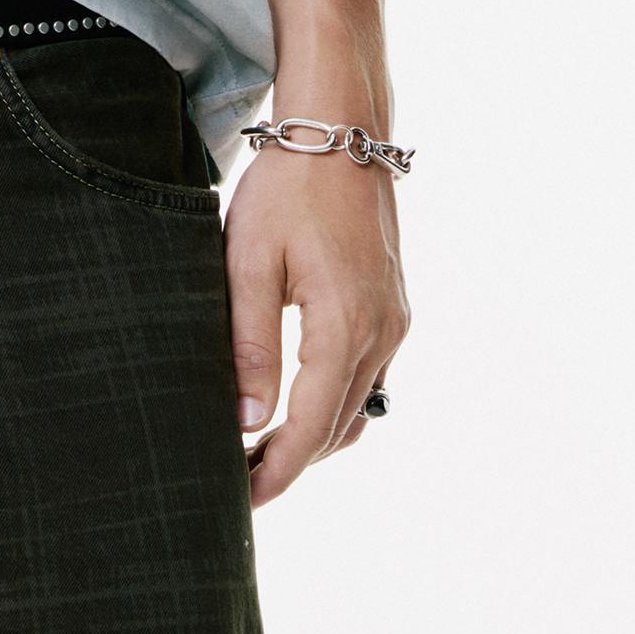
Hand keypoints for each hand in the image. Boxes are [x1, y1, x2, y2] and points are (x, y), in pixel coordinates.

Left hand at [224, 118, 410, 509]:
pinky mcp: (393, 309)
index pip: (309, 426)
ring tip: (260, 454)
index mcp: (344, 325)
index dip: (277, 471)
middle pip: (336, 428)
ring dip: (314, 439)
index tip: (243, 500)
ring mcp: (394, 322)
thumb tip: (249, 420)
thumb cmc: (286, 189)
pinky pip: (366, 379)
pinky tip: (293, 407)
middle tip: (240, 484)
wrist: (341, 133)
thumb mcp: (250, 261)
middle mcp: (381, 333)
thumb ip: (250, 343)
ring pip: (355, 409)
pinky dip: (332, 406)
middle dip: (292, 463)